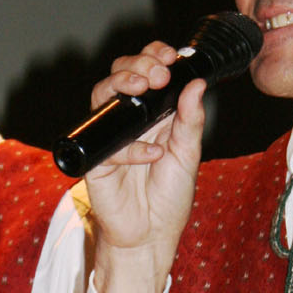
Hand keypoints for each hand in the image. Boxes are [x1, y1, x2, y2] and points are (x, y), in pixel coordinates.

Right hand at [86, 42, 206, 292]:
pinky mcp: (96, 160)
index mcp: (154, 113)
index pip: (148, 72)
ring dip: (122, 84)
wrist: (151, 236)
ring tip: (144, 87)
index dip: (154, 57)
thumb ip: (191, 120)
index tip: (170, 56)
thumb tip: (196, 84)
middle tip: (158, 73)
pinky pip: (106, 143)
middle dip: (138, 64)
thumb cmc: (169, 197)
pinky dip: (131, 148)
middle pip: (121, 74)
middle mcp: (130, 120)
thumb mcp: (188, 155)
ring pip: (103, 95)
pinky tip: (151, 155)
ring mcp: (110, 137)